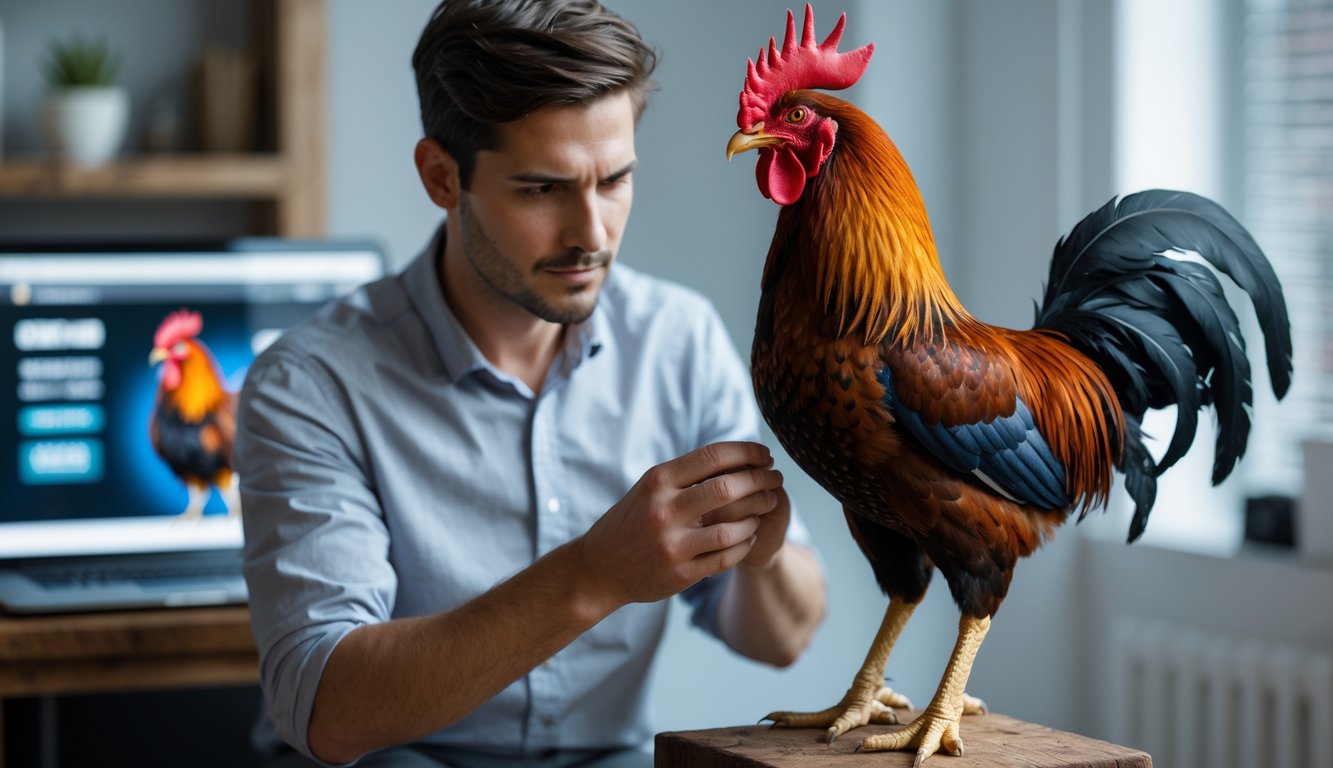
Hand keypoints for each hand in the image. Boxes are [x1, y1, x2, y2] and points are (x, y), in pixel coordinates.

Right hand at [575, 441, 782, 607]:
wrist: (599, 568)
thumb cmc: (632, 520)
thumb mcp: (650, 488)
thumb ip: (687, 473)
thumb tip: (737, 455)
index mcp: (658, 482)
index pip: (713, 456)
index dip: (747, 452)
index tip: (766, 455)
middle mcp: (664, 511)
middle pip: (728, 489)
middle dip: (761, 481)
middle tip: (775, 480)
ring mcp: (672, 545)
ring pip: (733, 527)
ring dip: (757, 516)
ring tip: (764, 509)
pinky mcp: (680, 574)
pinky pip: (727, 557)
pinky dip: (746, 544)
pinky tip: (750, 535)